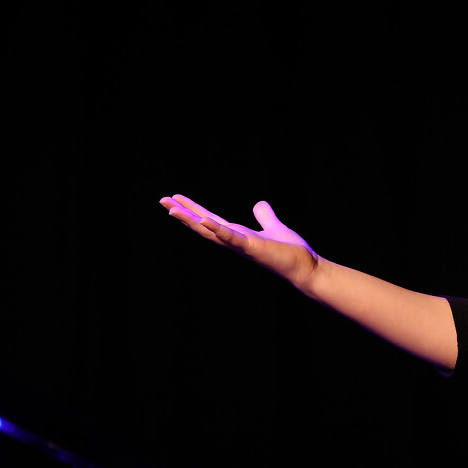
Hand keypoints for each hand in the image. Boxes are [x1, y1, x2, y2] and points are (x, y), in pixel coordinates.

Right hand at [160, 195, 319, 291]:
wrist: (305, 268)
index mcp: (237, 235)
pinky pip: (232, 237)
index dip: (192, 210)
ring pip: (210, 231)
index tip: (175, 199)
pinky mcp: (252, 247)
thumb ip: (265, 217)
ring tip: (172, 209)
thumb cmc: (290, 252)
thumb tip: (259, 204)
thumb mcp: (274, 227)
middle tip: (162, 200)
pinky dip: (218, 229)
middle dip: (183, 214)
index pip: (210, 220)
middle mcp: (234, 241)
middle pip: (203, 225)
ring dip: (191, 220)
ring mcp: (241, 245)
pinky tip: (204, 219)